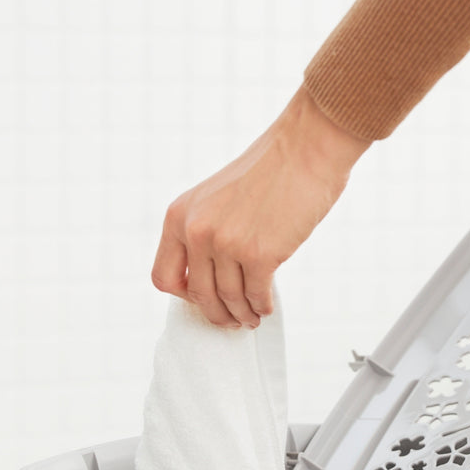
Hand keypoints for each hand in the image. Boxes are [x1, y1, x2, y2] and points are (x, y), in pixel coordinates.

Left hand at [151, 85, 369, 326]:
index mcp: (179, 216)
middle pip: (198, 295)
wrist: (305, 149)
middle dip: (217, 314)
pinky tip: (266, 307)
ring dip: (242, 314)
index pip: (164, 276)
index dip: (185, 295)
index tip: (205, 297)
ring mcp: (227, 244)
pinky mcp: (260, 254)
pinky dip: (261, 307)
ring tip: (252, 317)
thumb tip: (214, 274)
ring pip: (228, 299)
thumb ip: (208, 231)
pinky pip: (255, 295)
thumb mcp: (217, 198)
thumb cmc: (270, 170)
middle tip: (232, 320)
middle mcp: (197, 231)